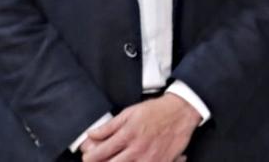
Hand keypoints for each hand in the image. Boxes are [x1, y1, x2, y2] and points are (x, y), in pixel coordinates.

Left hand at [80, 94, 199, 161]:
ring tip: (116, 159)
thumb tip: (91, 135)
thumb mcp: (129, 112)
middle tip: (98, 160)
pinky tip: (132, 160)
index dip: (88, 157)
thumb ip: (109, 126)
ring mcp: (149, 160)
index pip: (99, 154)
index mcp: (127, 135)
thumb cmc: (157, 111)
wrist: (182, 112)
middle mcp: (137, 150)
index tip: (87, 156)